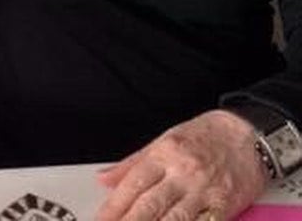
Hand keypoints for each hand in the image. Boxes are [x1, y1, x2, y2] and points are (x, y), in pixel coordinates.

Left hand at [96, 110, 266, 220]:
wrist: (247, 135)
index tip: (100, 219)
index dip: (113, 206)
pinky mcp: (223, 207)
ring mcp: (203, 192)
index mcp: (164, 154)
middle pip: (149, 205)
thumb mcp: (164, 140)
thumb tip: (104, 178)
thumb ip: (132, 163)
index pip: (133, 184)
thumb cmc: (205, 136)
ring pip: (173, 219)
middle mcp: (182, 173)